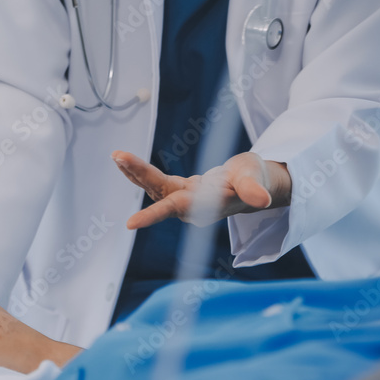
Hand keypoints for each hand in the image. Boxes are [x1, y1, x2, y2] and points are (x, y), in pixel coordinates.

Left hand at [113, 150, 292, 229]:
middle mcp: (188, 206)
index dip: (152, 215)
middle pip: (158, 191)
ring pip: (153, 186)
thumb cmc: (255, 181)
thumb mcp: (255, 180)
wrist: (252, 186)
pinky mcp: (178, 191)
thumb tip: (263, 200)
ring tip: (116, 155)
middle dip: (138, 173)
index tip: (130, 224)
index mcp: (203, 205)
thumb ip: (253, 189)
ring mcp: (181, 200)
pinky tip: (123, 162)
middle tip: (118, 155)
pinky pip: (155, 181)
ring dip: (134, 171)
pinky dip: (139, 171)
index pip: (174, 208)